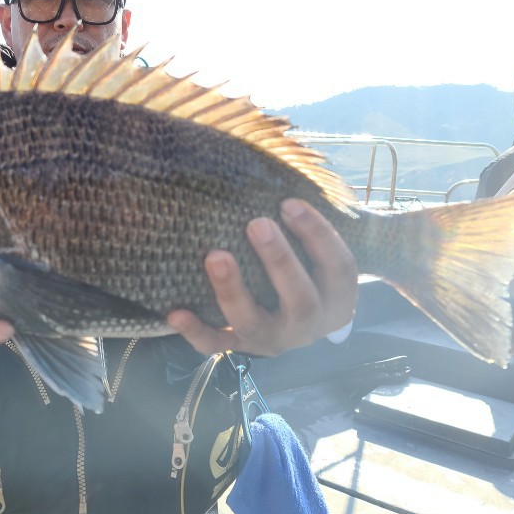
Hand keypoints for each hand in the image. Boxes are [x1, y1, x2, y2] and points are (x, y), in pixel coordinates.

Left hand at [168, 198, 357, 355]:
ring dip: (233, 290)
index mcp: (338, 300)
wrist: (297, 320)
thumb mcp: (320, 252)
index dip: (318, 234)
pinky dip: (195, 332)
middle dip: (279, 261)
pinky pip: (216, 345)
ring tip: (214, 256)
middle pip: (301, 300)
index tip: (289, 202)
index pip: (338, 268)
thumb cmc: (307, 265)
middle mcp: (308, 326)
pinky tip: (175, 312)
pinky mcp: (241, 347)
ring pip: (254, 324)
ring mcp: (272, 340)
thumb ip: (308, 222)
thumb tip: (284, 167)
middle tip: (257, 223)